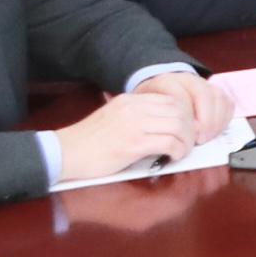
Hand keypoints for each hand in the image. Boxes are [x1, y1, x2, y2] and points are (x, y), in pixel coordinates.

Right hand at [58, 76, 211, 181]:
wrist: (65, 153)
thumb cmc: (88, 141)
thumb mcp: (114, 117)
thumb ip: (137, 115)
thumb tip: (163, 123)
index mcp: (130, 100)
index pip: (171, 99)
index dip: (185, 114)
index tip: (186, 128)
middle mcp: (134, 108)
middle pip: (179, 110)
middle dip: (190, 127)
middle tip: (189, 141)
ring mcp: (134, 124)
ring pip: (178, 125)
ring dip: (186, 140)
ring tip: (181, 151)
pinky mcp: (133, 143)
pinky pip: (169, 142)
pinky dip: (177, 150)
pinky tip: (173, 157)